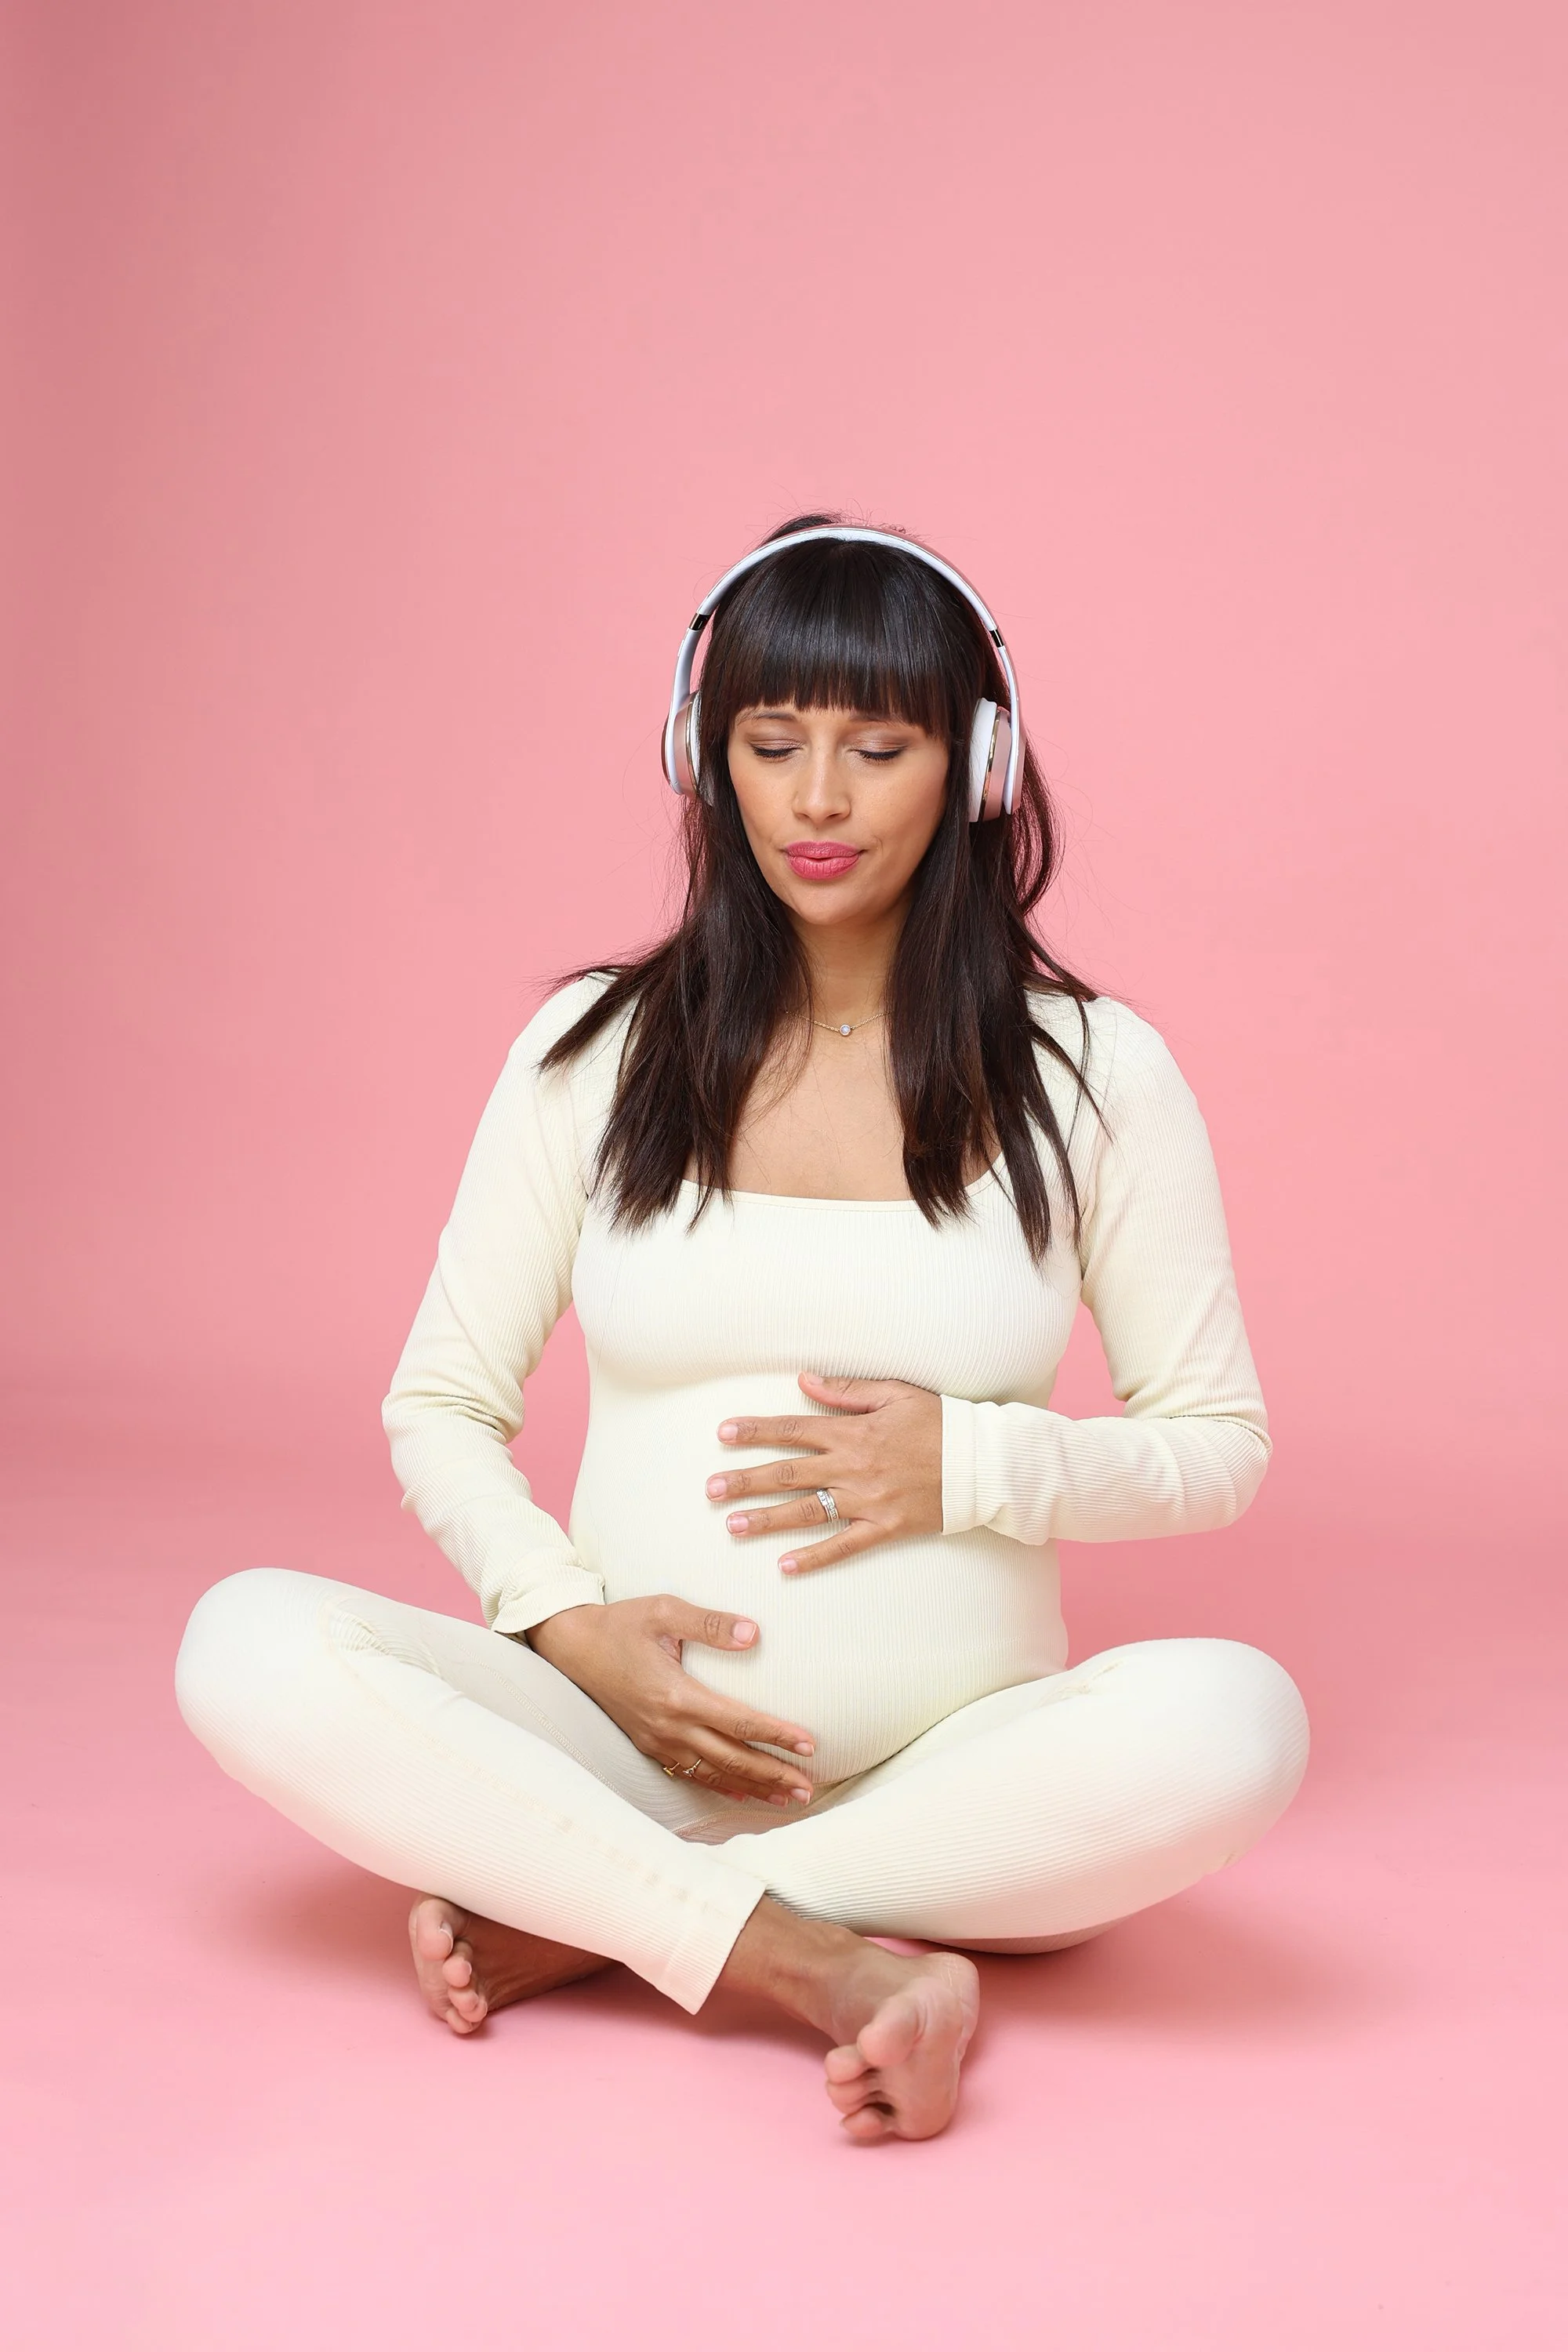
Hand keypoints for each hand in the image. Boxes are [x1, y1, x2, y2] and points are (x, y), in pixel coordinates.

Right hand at [526, 1597, 815, 1804]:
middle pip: (731, 1759)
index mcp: (676, 1695)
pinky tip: (741, 1793)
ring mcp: (657, 1741)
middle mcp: (668, 1726)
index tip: (808, 1744)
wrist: (572, 1646)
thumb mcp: (663, 1610)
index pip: (738, 1721)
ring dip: (752, 1788)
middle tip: (808, 1787)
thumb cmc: (621, 1624)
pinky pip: (690, 1773)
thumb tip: (753, 1634)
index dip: (776, 1735)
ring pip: (713, 1774)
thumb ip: (709, 1623)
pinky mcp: (648, 1745)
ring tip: (787, 1799)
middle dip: (772, 1775)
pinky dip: (720, 1786)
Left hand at [705, 1372, 942, 1575]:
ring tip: (732, 1526)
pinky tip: (785, 1567)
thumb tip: (804, 1382)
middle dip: (746, 1480)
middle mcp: (852, 1467)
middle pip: (788, 1473)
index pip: (793, 1428)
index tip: (724, 1434)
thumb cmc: (940, 1422)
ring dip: (767, 1519)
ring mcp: (867, 1500)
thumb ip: (846, 1391)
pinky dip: (815, 1558)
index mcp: (853, 1432)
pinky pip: (844, 1546)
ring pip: (806, 1511)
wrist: (982, 1462)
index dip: (756, 1431)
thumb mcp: (895, 1393)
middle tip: (711, 1489)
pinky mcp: (885, 1527)